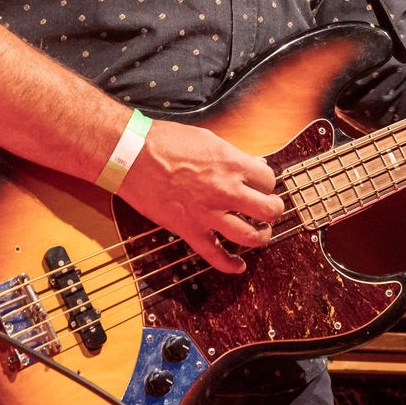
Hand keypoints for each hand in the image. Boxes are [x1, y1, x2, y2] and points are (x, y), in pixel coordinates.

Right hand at [117, 122, 282, 273]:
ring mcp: (208, 213)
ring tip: (260, 234)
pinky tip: (238, 266)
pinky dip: (229, 264)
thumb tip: (252, 163)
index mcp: (231, 163)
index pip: (268, 179)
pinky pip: (214, 255)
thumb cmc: (165, 142)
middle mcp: (225, 190)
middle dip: (274, 211)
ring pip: (249, 236)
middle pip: (268, 209)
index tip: (262, 185)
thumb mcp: (208, 139)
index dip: (267, 183)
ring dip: (261, 237)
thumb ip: (232, 155)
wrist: (132, 155)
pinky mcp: (189, 229)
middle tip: (270, 211)